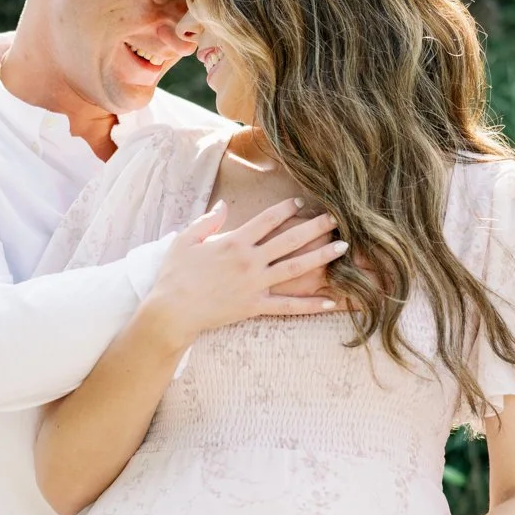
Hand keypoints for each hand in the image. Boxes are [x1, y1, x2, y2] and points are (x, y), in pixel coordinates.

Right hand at [147, 199, 347, 346]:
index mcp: (234, 241)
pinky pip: (287, 306)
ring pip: (295, 268)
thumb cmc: (174, 275)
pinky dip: (310, 305)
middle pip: (289, 239)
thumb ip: (207, 222)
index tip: (300, 203)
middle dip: (315, 226)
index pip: (267, 219)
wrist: (172, 311)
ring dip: (321, 256)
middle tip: (337, 217)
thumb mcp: (185, 240)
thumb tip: (222, 207)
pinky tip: (331, 302)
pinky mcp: (254, 307)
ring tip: (343, 248)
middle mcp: (250, 260)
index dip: (285, 209)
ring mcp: (254, 284)